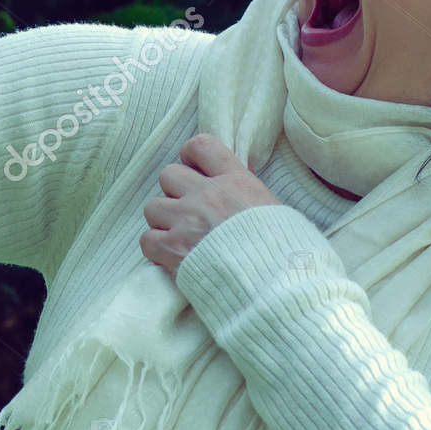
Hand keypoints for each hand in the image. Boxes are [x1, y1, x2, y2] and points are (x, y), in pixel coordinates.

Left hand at [140, 133, 281, 275]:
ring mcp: (187, 220)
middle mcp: (207, 195)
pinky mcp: (173, 249)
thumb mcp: (274, 209)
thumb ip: (247, 193)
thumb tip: (234, 187)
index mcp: (235, 181)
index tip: (192, 169)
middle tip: (187, 212)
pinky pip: (147, 239)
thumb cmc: (282, 251)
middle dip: (174, 192)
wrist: (274, 283)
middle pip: (168, 174)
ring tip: (180, 237)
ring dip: (162, 221)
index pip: (201, 146)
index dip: (190, 155)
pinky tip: (172, 257)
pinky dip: (156, 249)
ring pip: (152, 207)